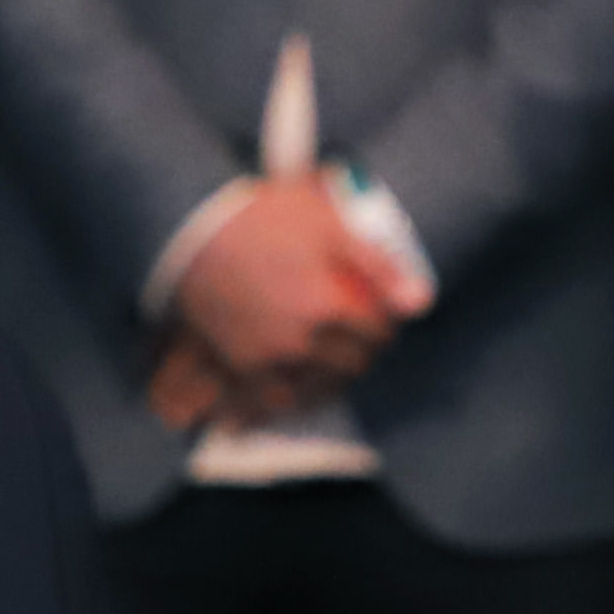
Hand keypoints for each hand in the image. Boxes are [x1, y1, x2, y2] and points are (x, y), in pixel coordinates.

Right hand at [168, 178, 428, 414]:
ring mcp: (268, 357)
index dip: (383, 321)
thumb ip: (378, 266)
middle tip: (359, 335)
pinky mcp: (239, 364)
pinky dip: (292, 396)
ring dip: (332, 377)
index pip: (376, 332)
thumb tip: (421, 304)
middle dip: (362, 350)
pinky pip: (274, 397)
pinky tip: (296, 390)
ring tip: (331, 361)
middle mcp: (302, 341)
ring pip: (317, 386)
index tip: (379, 313)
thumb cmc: (264, 216)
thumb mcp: (329, 225)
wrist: (192, 228)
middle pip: (351, 363)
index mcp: (329, 306)